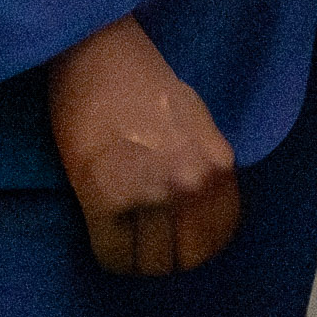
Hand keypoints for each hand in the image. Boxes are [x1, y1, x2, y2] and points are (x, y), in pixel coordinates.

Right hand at [45, 13, 240, 279]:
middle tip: (148, 251)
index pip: (217, 236)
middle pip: (186, 257)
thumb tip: (197, 203)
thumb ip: (202, 164)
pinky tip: (105, 245)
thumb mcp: (197, 122)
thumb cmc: (144, 80)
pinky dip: (110, 258)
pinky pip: (113, 253)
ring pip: (149, 262)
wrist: (98, 53)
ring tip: (126, 251)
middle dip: (167, 260)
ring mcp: (150, 195)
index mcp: (218, 167)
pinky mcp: (105, 200)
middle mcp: (191, 186)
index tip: (177, 244)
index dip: (195, 247)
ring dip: (137, 262)